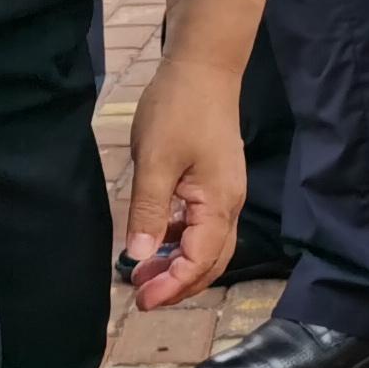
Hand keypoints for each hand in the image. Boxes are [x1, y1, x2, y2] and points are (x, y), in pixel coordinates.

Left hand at [120, 47, 246, 310]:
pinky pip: (202, 226)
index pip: (200, 262)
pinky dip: (182, 242)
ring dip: (180, 265)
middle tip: (140, 295)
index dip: (172, 286)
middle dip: (178, 284)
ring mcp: (225, 193)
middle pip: (211, 261)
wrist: (204, 67)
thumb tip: (139, 256)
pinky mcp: (215, 182)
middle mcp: (229, 204)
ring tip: (144, 273)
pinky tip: (158, 240)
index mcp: (218, 203)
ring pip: (208, 245)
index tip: (140, 300)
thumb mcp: (155, 161)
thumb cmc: (178, 109)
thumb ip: (149, 211)